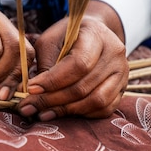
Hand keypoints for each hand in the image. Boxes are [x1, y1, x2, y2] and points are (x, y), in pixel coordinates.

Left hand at [17, 0, 128, 119]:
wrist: (94, 35)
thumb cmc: (66, 37)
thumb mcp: (50, 41)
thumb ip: (44, 63)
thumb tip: (31, 92)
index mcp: (97, 36)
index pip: (79, 64)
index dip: (53, 80)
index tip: (31, 89)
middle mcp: (115, 55)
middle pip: (84, 86)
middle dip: (52, 100)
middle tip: (28, 106)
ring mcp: (122, 73)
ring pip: (96, 101)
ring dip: (65, 110)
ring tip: (41, 113)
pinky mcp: (122, 89)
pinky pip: (104, 109)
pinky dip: (81, 114)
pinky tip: (61, 113)